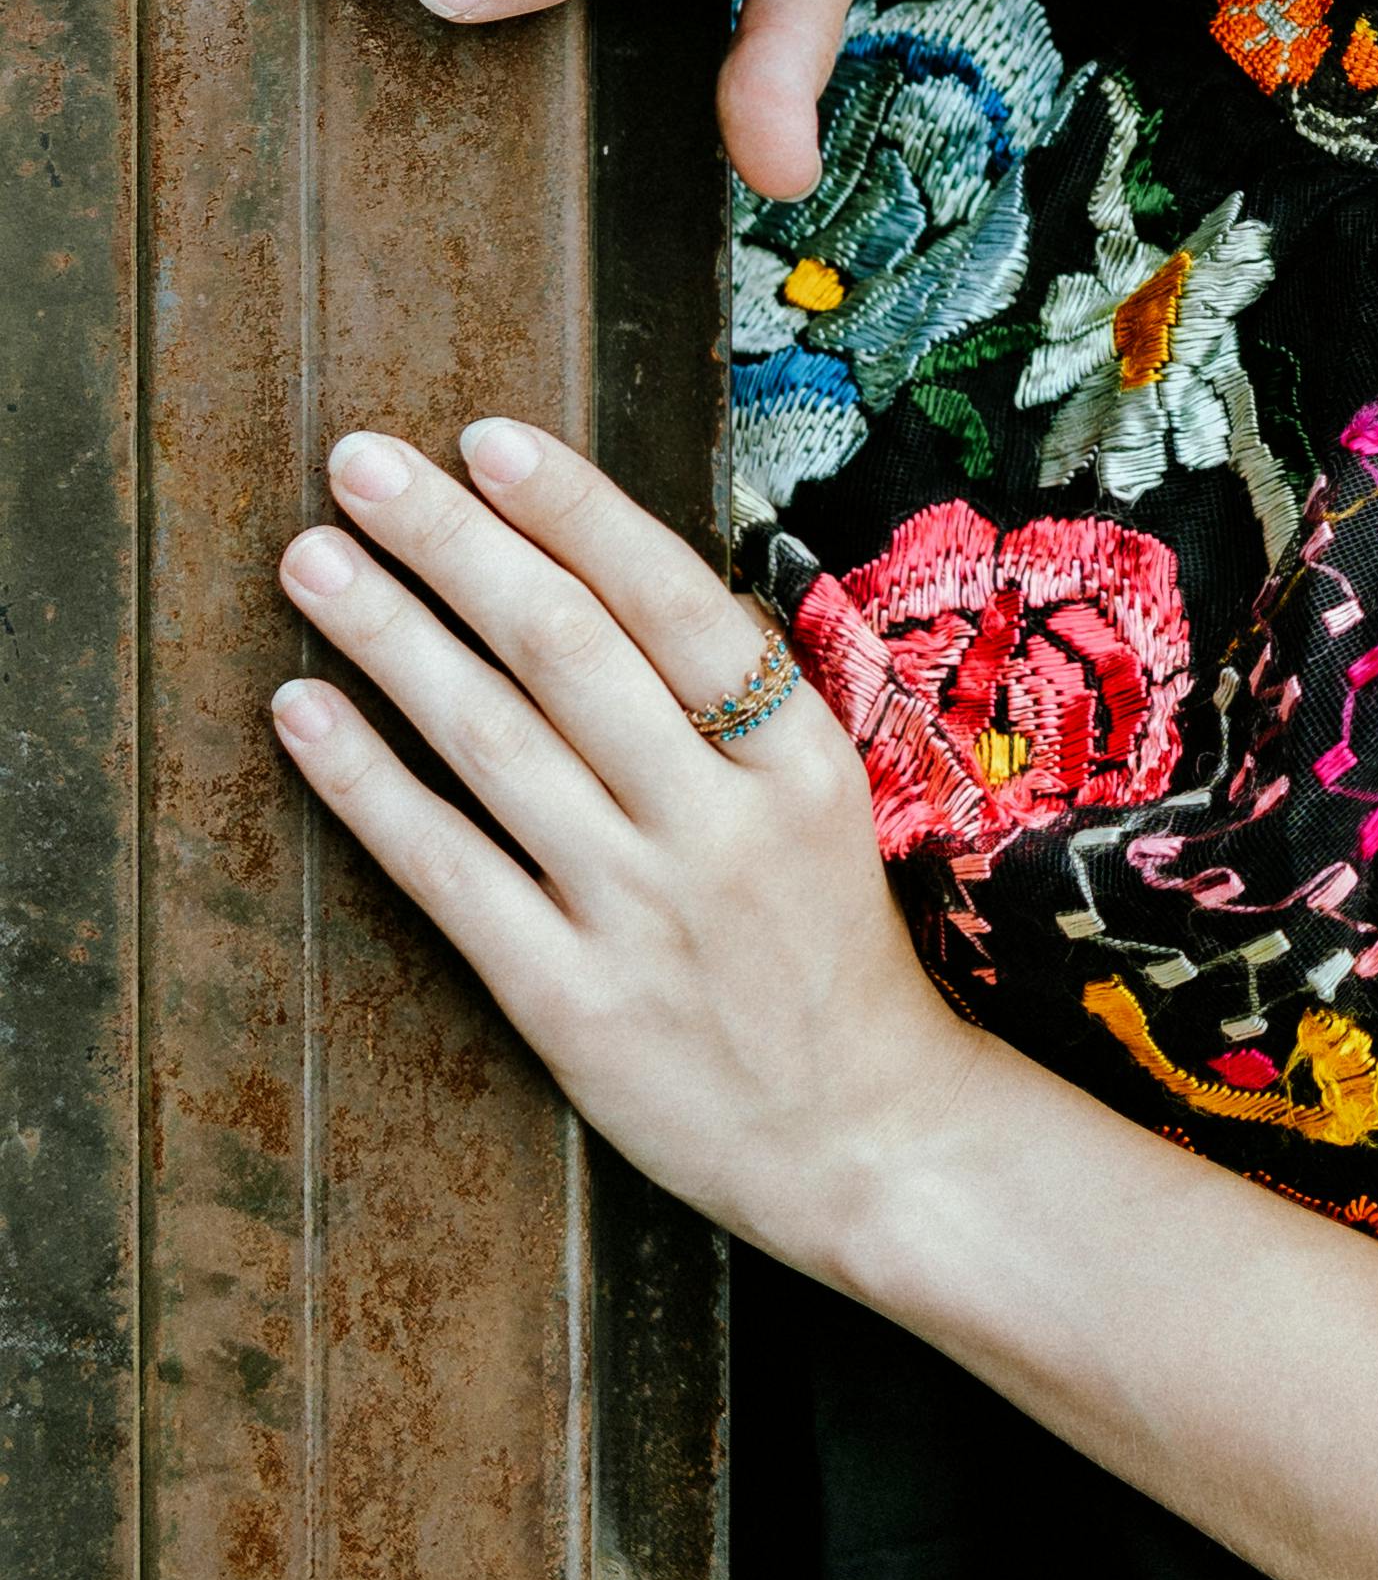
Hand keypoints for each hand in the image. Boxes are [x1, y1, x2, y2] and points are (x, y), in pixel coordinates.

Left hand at [269, 418, 987, 1265]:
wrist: (869, 1141)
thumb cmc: (833, 958)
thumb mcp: (825, 807)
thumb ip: (733, 707)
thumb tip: (606, 574)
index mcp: (801, 759)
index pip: (674, 598)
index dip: (572, 511)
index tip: (485, 438)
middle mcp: (721, 823)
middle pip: (565, 648)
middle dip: (452, 541)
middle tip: (358, 463)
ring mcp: (642, 912)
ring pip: (493, 740)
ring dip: (389, 635)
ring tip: (309, 559)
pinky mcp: (570, 1001)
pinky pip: (448, 869)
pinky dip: (369, 783)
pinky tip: (305, 711)